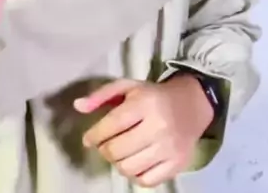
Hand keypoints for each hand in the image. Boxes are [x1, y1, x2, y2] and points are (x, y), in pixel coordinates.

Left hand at [74, 74, 214, 187]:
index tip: (88, 139)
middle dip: (104, 150)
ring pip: (129, 168)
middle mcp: (158, 126)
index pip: (112, 124)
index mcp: (144, 103)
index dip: (94, 135)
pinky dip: (134, 175)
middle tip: (104, 145)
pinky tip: (133, 162)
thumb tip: (77, 107)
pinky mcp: (177, 164)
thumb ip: (101, 95)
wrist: (191, 105)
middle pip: (118, 150)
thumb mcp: (127, 87)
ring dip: (117, 163)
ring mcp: (169, 148)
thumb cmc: (152, 95)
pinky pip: (147, 181)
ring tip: (118, 153)